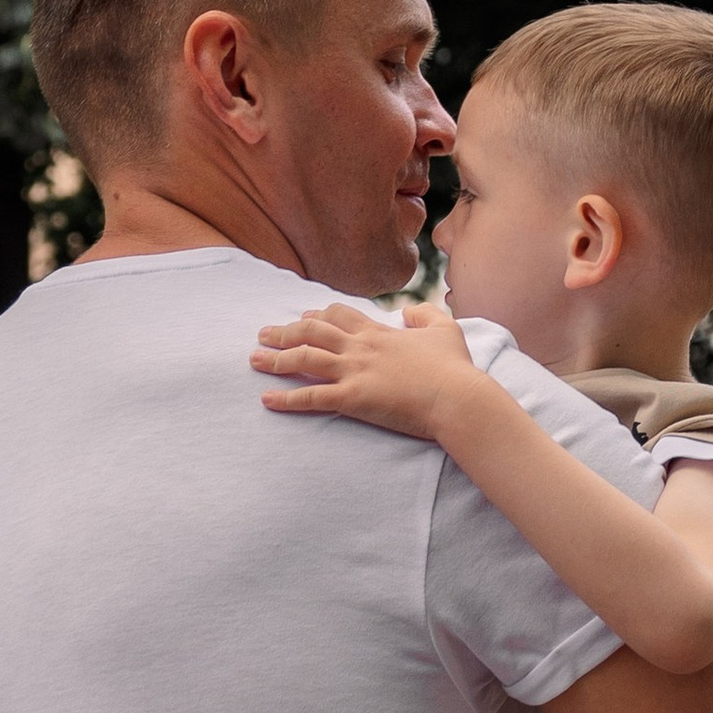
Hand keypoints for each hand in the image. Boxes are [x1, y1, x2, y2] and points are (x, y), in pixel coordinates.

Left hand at [253, 296, 485, 442]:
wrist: (458, 398)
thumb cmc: (455, 369)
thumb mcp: (445, 330)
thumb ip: (424, 315)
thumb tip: (408, 311)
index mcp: (379, 332)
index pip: (339, 314)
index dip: (317, 314)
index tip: (302, 317)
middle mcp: (361, 347)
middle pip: (312, 331)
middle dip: (285, 331)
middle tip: (264, 334)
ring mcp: (355, 371)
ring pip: (304, 358)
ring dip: (275, 359)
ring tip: (254, 360)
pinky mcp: (353, 399)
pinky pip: (311, 397)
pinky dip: (286, 399)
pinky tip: (267, 400)